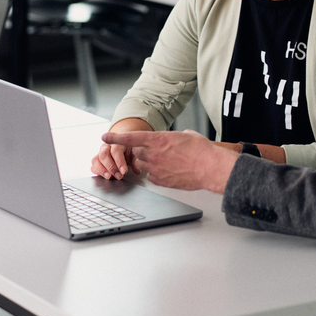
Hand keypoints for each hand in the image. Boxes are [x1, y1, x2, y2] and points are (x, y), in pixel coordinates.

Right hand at [92, 140, 139, 179]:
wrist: (120, 142)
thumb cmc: (128, 148)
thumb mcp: (134, 152)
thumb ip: (135, 161)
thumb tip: (138, 171)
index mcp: (116, 142)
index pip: (116, 151)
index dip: (119, 162)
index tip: (124, 171)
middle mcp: (106, 147)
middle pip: (104, 155)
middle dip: (111, 167)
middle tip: (119, 176)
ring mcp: (99, 153)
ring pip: (96, 160)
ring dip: (102, 170)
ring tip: (110, 177)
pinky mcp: (96, 160)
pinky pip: (93, 166)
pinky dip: (97, 172)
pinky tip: (104, 176)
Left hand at [101, 130, 239, 192]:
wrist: (210, 168)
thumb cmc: (202, 151)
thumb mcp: (188, 135)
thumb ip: (175, 136)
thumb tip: (176, 138)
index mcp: (158, 140)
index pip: (130, 138)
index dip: (115, 137)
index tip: (105, 136)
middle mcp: (153, 154)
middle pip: (136, 152)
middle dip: (142, 151)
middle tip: (157, 151)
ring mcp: (156, 168)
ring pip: (142, 165)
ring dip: (149, 162)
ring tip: (166, 162)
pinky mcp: (160, 181)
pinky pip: (151, 176)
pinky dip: (156, 173)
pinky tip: (170, 171)